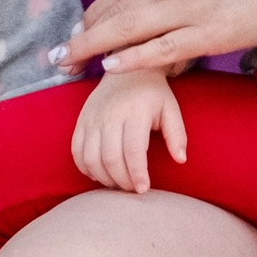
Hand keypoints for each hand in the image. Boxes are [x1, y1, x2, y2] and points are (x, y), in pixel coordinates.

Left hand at [70, 0, 256, 78]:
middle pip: (117, 7)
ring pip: (129, 29)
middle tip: (62, 51)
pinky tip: (108, 66)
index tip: (84, 23)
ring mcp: (189, 7)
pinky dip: (131, 57)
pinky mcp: (210, 34)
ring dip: (93, 46)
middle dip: (86, 31)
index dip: (99, 7)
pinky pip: (161, 48)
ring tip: (69, 62)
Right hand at [71, 69, 188, 197]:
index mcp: (135, 112)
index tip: (144, 189)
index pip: (133, 151)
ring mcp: (92, 118)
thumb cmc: (152, 93)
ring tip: (118, 182)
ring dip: (103, 177)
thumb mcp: (171, 108)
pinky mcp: (81, 121)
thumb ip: (177, 134)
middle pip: (110, 158)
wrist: (126, 67)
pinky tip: (100, 173)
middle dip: (122, 181)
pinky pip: (76, 151)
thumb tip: (181, 159)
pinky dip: (85, 168)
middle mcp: (110, 115)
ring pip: (90, 158)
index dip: (137, 174)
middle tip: (132, 189)